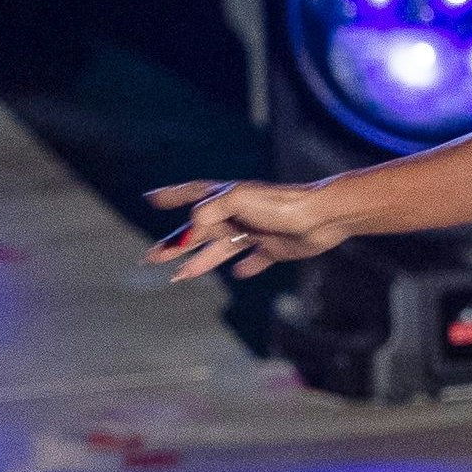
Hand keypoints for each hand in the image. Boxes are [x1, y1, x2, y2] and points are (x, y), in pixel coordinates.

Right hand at [139, 178, 345, 281]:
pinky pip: (255, 259)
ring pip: (220, 249)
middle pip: (199, 231)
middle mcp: (238, 215)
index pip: (193, 195)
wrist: (320, 217)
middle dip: (175, 244)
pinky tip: (237, 273)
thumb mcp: (237, 200)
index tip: (151, 199)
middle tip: (152, 257)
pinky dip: (246, 267)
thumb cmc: (280, 204)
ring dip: (199, 262)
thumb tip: (188, 229)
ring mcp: (255, 232)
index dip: (172, 196)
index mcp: (226, 199)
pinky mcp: (274, 248)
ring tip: (179, 277)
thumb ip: (210, 211)